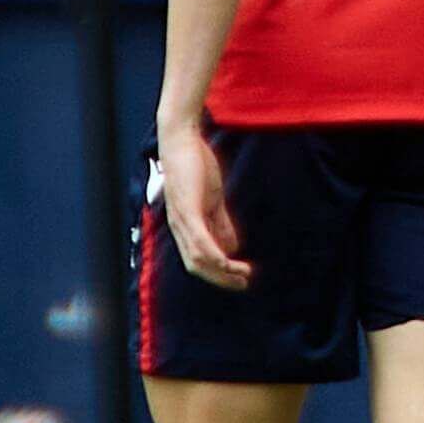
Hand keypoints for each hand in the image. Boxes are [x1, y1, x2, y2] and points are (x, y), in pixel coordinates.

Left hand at [157, 123, 250, 290]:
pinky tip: (231, 261)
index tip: (242, 277)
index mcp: (184, 226)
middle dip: (222, 279)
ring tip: (244, 274)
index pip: (198, 261)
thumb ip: (221, 223)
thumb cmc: (195, 164)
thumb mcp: (212, 198)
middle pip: (196, 267)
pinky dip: (216, 256)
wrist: (182, 139)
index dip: (219, 274)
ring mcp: (181, 220)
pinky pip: (201, 242)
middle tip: (245, 283)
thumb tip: (232, 248)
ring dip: (222, 272)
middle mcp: (178, 227)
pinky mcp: (188, 210)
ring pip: (198, 260)